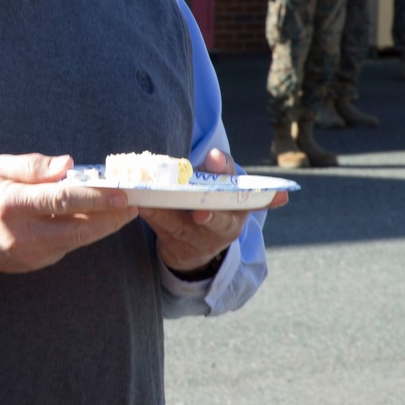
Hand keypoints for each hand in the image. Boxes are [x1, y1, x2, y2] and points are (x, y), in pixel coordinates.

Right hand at [0, 153, 138, 273]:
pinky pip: (66, 247)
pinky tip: (99, 220)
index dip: (95, 198)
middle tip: (136, 203)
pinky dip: (84, 233)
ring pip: (77, 241)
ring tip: (125, 210)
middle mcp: (22, 234)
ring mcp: (29, 254)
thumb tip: (67, 164)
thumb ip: (34, 166)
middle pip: (77, 229)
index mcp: (11, 205)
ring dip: (104, 227)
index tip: (121, 193)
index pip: (61, 201)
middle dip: (111, 218)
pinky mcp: (34, 264)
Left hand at [137, 147, 288, 275]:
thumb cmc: (209, 200)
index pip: (249, 198)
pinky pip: (163, 232)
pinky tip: (141, 206)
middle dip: (212, 217)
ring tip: (150, 202)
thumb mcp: (219, 183)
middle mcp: (226, 229)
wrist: (194, 242)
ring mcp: (201, 242)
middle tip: (200, 212)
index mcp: (241, 209)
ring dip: (166, 215)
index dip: (258, 195)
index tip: (263, 189)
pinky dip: (152, 218)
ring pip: (184, 228)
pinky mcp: (179, 248)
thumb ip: (219, 168)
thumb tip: (216, 156)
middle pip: (220, 223)